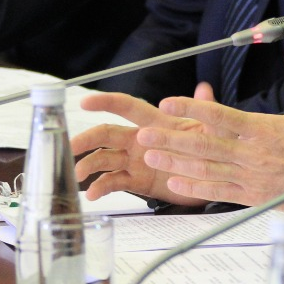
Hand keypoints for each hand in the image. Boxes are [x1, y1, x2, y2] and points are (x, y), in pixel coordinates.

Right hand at [71, 92, 210, 206]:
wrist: (215, 179)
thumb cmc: (212, 148)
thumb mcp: (213, 130)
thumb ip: (206, 111)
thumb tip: (204, 89)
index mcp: (155, 122)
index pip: (126, 107)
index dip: (106, 103)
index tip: (85, 102)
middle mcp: (139, 139)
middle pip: (106, 133)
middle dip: (86, 138)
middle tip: (68, 146)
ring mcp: (135, 160)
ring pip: (105, 158)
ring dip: (89, 164)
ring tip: (78, 175)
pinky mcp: (137, 181)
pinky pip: (114, 182)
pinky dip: (101, 187)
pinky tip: (93, 195)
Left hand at [137, 36, 283, 217]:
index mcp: (265, 130)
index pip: (220, 117)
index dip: (192, 108)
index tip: (168, 102)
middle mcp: (253, 155)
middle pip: (203, 145)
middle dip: (170, 140)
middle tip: (143, 135)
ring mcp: (252, 179)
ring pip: (206, 170)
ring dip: (175, 164)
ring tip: (149, 157)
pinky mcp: (256, 197)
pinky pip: (219, 192)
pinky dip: (195, 189)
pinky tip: (175, 184)